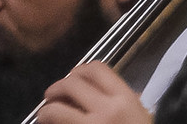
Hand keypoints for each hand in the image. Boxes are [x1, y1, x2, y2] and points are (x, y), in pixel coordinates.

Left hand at [34, 63, 150, 123]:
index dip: (79, 71)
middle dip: (56, 88)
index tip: (74, 78)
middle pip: (72, 83)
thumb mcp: (140, 117)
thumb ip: (124, 102)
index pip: (96, 69)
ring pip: (55, 109)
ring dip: (46, 110)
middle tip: (52, 96)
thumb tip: (101, 92)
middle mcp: (106, 109)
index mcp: (125, 99)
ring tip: (45, 115)